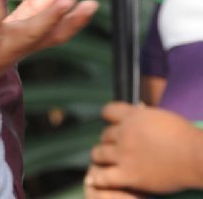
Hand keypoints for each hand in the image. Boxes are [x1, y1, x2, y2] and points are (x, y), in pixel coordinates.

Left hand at [84, 102, 202, 194]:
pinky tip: (97, 179)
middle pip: (104, 134)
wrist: (197, 158)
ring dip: (101, 156)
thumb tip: (136, 110)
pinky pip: (103, 176)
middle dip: (110, 140)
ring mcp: (124, 154)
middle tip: (116, 147)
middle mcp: (124, 133)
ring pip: (99, 153)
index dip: (110, 118)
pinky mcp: (129, 175)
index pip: (108, 111)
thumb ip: (143, 116)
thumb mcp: (160, 117)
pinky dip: (99, 178)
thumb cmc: (185, 137)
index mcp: (133, 116)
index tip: (114, 123)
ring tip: (106, 161)